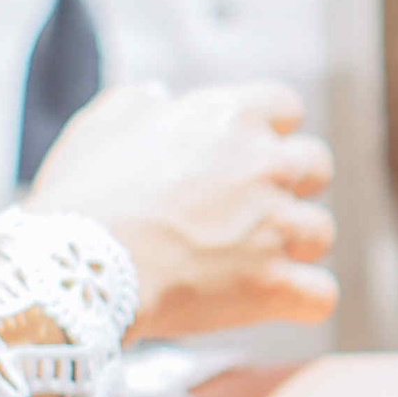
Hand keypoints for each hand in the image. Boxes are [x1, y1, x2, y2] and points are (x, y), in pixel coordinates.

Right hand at [28, 80, 336, 340]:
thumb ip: (140, 103)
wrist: (76, 266)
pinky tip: (279, 300)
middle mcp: (264, 165)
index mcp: (230, 117)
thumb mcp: (101, 125)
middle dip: (292, 186)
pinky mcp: (272, 285)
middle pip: (316, 165)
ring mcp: (274, 226)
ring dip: (296, 246)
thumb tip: (161, 96)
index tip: (248, 153)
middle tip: (253, 208)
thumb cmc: (84, 195)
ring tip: (256, 259)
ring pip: (321, 232)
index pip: (286, 107)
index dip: (270, 131)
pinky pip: (320, 294)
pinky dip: (303, 300)